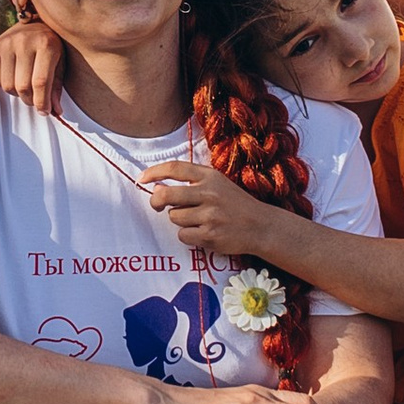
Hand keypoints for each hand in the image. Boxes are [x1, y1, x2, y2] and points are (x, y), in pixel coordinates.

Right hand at [0, 17, 66, 111]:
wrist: (35, 22)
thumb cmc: (52, 46)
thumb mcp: (60, 64)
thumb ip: (56, 88)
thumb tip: (56, 112)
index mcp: (46, 44)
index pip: (40, 82)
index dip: (42, 102)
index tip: (45, 112)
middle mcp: (24, 41)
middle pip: (23, 86)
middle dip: (31, 100)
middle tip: (37, 101)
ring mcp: (7, 43)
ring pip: (8, 86)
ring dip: (18, 94)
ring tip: (27, 89)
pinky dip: (7, 86)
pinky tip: (16, 79)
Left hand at [139, 157, 273, 255]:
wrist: (261, 226)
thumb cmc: (235, 204)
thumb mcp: (217, 184)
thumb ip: (190, 183)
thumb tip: (157, 187)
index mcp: (210, 176)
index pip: (175, 168)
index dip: (154, 172)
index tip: (142, 179)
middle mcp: (209, 193)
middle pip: (166, 195)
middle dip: (156, 201)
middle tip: (158, 206)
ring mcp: (210, 215)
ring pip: (174, 217)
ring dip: (179, 220)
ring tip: (197, 220)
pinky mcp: (210, 235)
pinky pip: (183, 235)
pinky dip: (188, 235)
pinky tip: (203, 232)